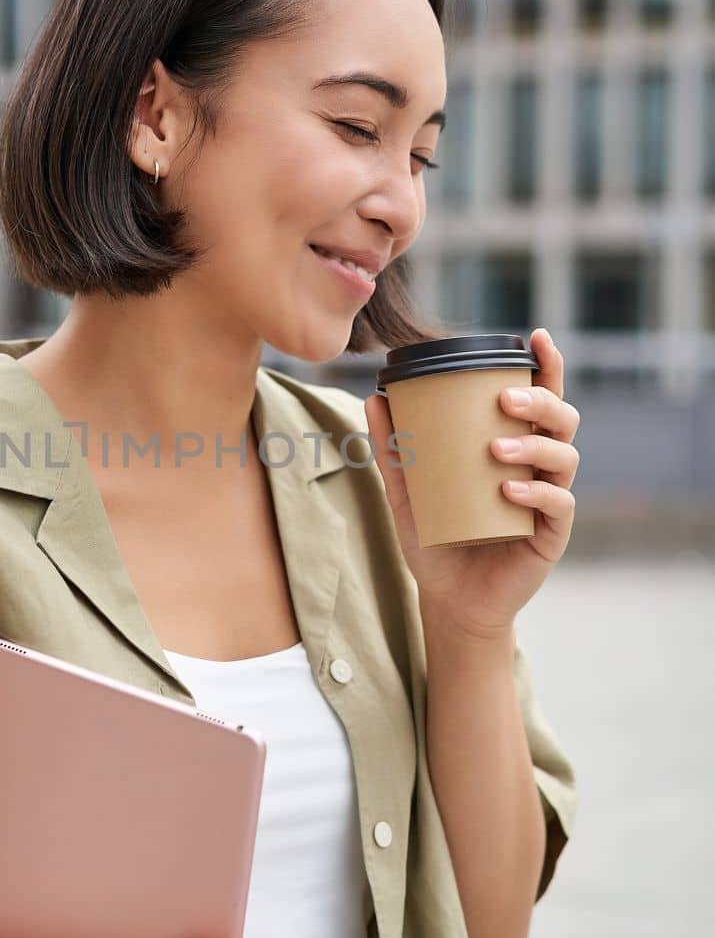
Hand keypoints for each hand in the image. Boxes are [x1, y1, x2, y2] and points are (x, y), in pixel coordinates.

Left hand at [362, 328, 579, 638]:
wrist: (448, 600)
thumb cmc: (435, 539)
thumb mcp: (406, 492)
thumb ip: (393, 449)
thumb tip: (373, 397)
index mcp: (515, 445)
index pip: (540, 397)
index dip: (546, 365)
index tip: (536, 337)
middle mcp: (540, 467)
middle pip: (561, 419)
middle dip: (541, 401)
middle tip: (505, 400)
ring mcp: (550, 500)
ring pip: (565, 457)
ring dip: (534, 446)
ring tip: (496, 450)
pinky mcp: (551, 535)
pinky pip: (558, 505)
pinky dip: (537, 493)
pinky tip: (510, 490)